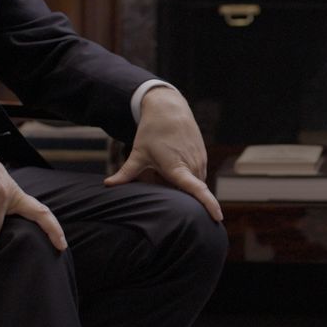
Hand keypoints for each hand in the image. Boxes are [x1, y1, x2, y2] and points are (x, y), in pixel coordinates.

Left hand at [106, 87, 224, 221]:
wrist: (169, 109)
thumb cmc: (153, 131)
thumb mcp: (138, 153)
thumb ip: (126, 173)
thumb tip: (108, 184)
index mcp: (178, 168)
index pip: (198, 190)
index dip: (209, 204)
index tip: (218, 217)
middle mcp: (193, 166)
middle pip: (187, 192)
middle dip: (173, 191)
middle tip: (156, 173)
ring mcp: (200, 160)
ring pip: (192, 183)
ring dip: (179, 182)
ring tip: (164, 163)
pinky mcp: (203, 156)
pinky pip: (196, 174)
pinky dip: (184, 174)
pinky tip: (172, 159)